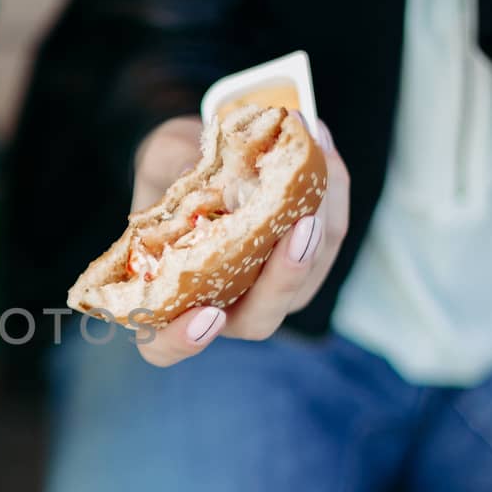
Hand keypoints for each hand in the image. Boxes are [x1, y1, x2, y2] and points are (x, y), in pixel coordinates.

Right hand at [131, 115, 350, 367]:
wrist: (200, 150)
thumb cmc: (166, 168)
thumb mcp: (160, 157)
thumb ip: (177, 166)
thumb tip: (208, 173)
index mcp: (168, 297)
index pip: (162, 345)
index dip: (182, 341)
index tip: (205, 316)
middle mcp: (221, 305)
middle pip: (257, 319)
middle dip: (283, 279)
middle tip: (301, 227)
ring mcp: (267, 288)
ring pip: (304, 279)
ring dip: (319, 221)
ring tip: (315, 156)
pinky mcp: (305, 258)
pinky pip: (327, 238)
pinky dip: (331, 193)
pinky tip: (321, 146)